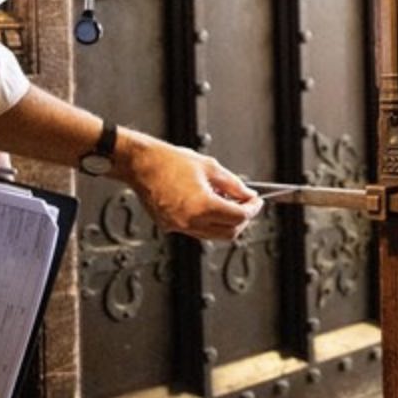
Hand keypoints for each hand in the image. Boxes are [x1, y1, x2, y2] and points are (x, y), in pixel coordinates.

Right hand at [114, 133, 262, 240]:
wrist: (141, 163)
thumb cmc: (171, 161)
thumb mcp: (211, 167)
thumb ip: (234, 184)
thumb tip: (248, 195)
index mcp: (203, 206)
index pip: (239, 217)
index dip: (252, 209)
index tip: (256, 202)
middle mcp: (190, 221)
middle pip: (229, 233)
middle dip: (242, 220)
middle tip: (246, 204)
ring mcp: (178, 226)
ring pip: (213, 235)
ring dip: (225, 222)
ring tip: (227, 203)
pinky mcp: (169, 226)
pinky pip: (196, 230)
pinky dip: (208, 222)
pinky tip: (209, 205)